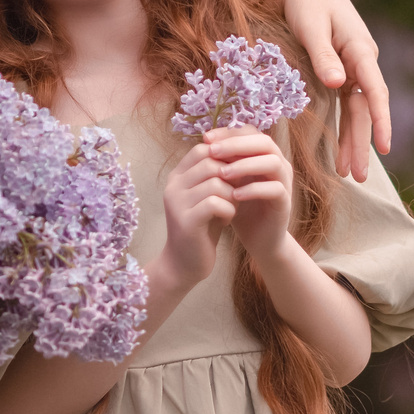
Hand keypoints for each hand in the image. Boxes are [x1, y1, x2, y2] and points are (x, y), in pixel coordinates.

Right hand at [153, 146, 238, 290]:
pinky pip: (216, 203)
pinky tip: (226, 219)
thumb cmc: (202, 228)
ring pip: (216, 182)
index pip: (203, 148)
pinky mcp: (186, 221)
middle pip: (211, 162)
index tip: (239, 171)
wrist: (185, 264)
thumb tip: (240, 149)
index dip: (226, 156)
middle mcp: (173, 186)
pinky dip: (229, 210)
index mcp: (177, 176)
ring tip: (230, 207)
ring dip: (232, 195)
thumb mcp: (208, 196)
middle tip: (238, 192)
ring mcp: (177, 203)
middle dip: (232, 176)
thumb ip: (217, 175)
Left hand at [202, 125, 292, 263]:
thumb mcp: (229, 181)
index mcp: (264, 155)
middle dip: (236, 144)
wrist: (258, 239)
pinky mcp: (286, 202)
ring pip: (272, 162)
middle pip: (264, 142)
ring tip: (222, 173)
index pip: (251, 132)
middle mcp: (279, 163)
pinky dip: (254, 190)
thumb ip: (223, 162)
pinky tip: (234, 195)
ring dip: (246, 165)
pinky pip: (275, 189)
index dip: (229, 132)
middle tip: (212, 151)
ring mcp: (285, 182)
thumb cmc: (241, 207)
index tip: (206, 139)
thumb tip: (205, 141)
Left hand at [261, 0, 389, 180]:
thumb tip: (337, 84)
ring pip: (356, 110)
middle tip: (360, 177)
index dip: (380, 120)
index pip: (374, 90)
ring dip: (354, 141)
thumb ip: (323, 53)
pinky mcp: (338, 70)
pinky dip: (343, 127)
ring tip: (350, 173)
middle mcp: (360, 60)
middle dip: (364, 143)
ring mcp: (351, 66)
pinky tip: (342, 149)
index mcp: (359, 48)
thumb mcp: (311, 23)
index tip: (384, 147)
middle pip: (366, 108)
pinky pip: (346, 104)